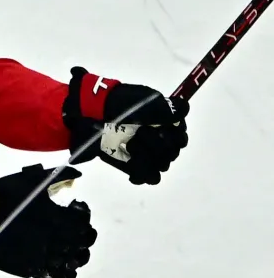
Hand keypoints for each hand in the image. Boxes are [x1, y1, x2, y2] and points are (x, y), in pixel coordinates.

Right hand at [0, 163, 95, 277]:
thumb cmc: (6, 194)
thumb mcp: (33, 179)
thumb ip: (59, 175)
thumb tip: (78, 174)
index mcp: (58, 217)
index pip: (83, 221)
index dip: (83, 214)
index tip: (78, 208)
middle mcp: (56, 239)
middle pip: (82, 242)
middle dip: (83, 234)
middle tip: (76, 227)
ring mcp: (45, 256)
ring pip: (73, 261)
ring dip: (76, 253)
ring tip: (71, 247)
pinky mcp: (33, 268)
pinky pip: (57, 276)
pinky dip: (65, 272)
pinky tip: (63, 265)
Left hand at [63, 67, 188, 184]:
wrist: (91, 113)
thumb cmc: (118, 103)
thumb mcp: (143, 100)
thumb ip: (166, 107)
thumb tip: (185, 108)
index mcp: (165, 122)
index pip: (181, 137)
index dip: (173, 136)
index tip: (158, 129)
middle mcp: (160, 138)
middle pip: (172, 153)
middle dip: (157, 144)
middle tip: (140, 133)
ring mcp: (148, 152)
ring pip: (162, 164)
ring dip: (147, 156)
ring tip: (130, 145)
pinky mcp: (135, 164)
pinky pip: (149, 177)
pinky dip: (142, 174)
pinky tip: (133, 171)